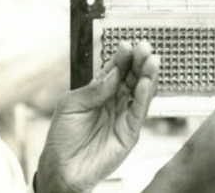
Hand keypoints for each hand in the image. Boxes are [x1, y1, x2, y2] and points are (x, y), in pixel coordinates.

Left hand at [36, 41, 159, 192]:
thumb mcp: (71, 105)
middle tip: (146, 47)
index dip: (122, 57)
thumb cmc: (62, 137)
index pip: (115, 70)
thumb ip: (94, 89)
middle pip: (131, 78)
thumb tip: (114, 72)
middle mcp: (114, 102)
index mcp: (99, 92)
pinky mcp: (129, 133)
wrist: (61, 168)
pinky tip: (146, 83)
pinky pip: (138, 112)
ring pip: (140, 93)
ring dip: (147, 76)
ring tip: (152, 60)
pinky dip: (144, 97)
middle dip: (139, 62)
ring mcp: (123, 117)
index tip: (127, 44)